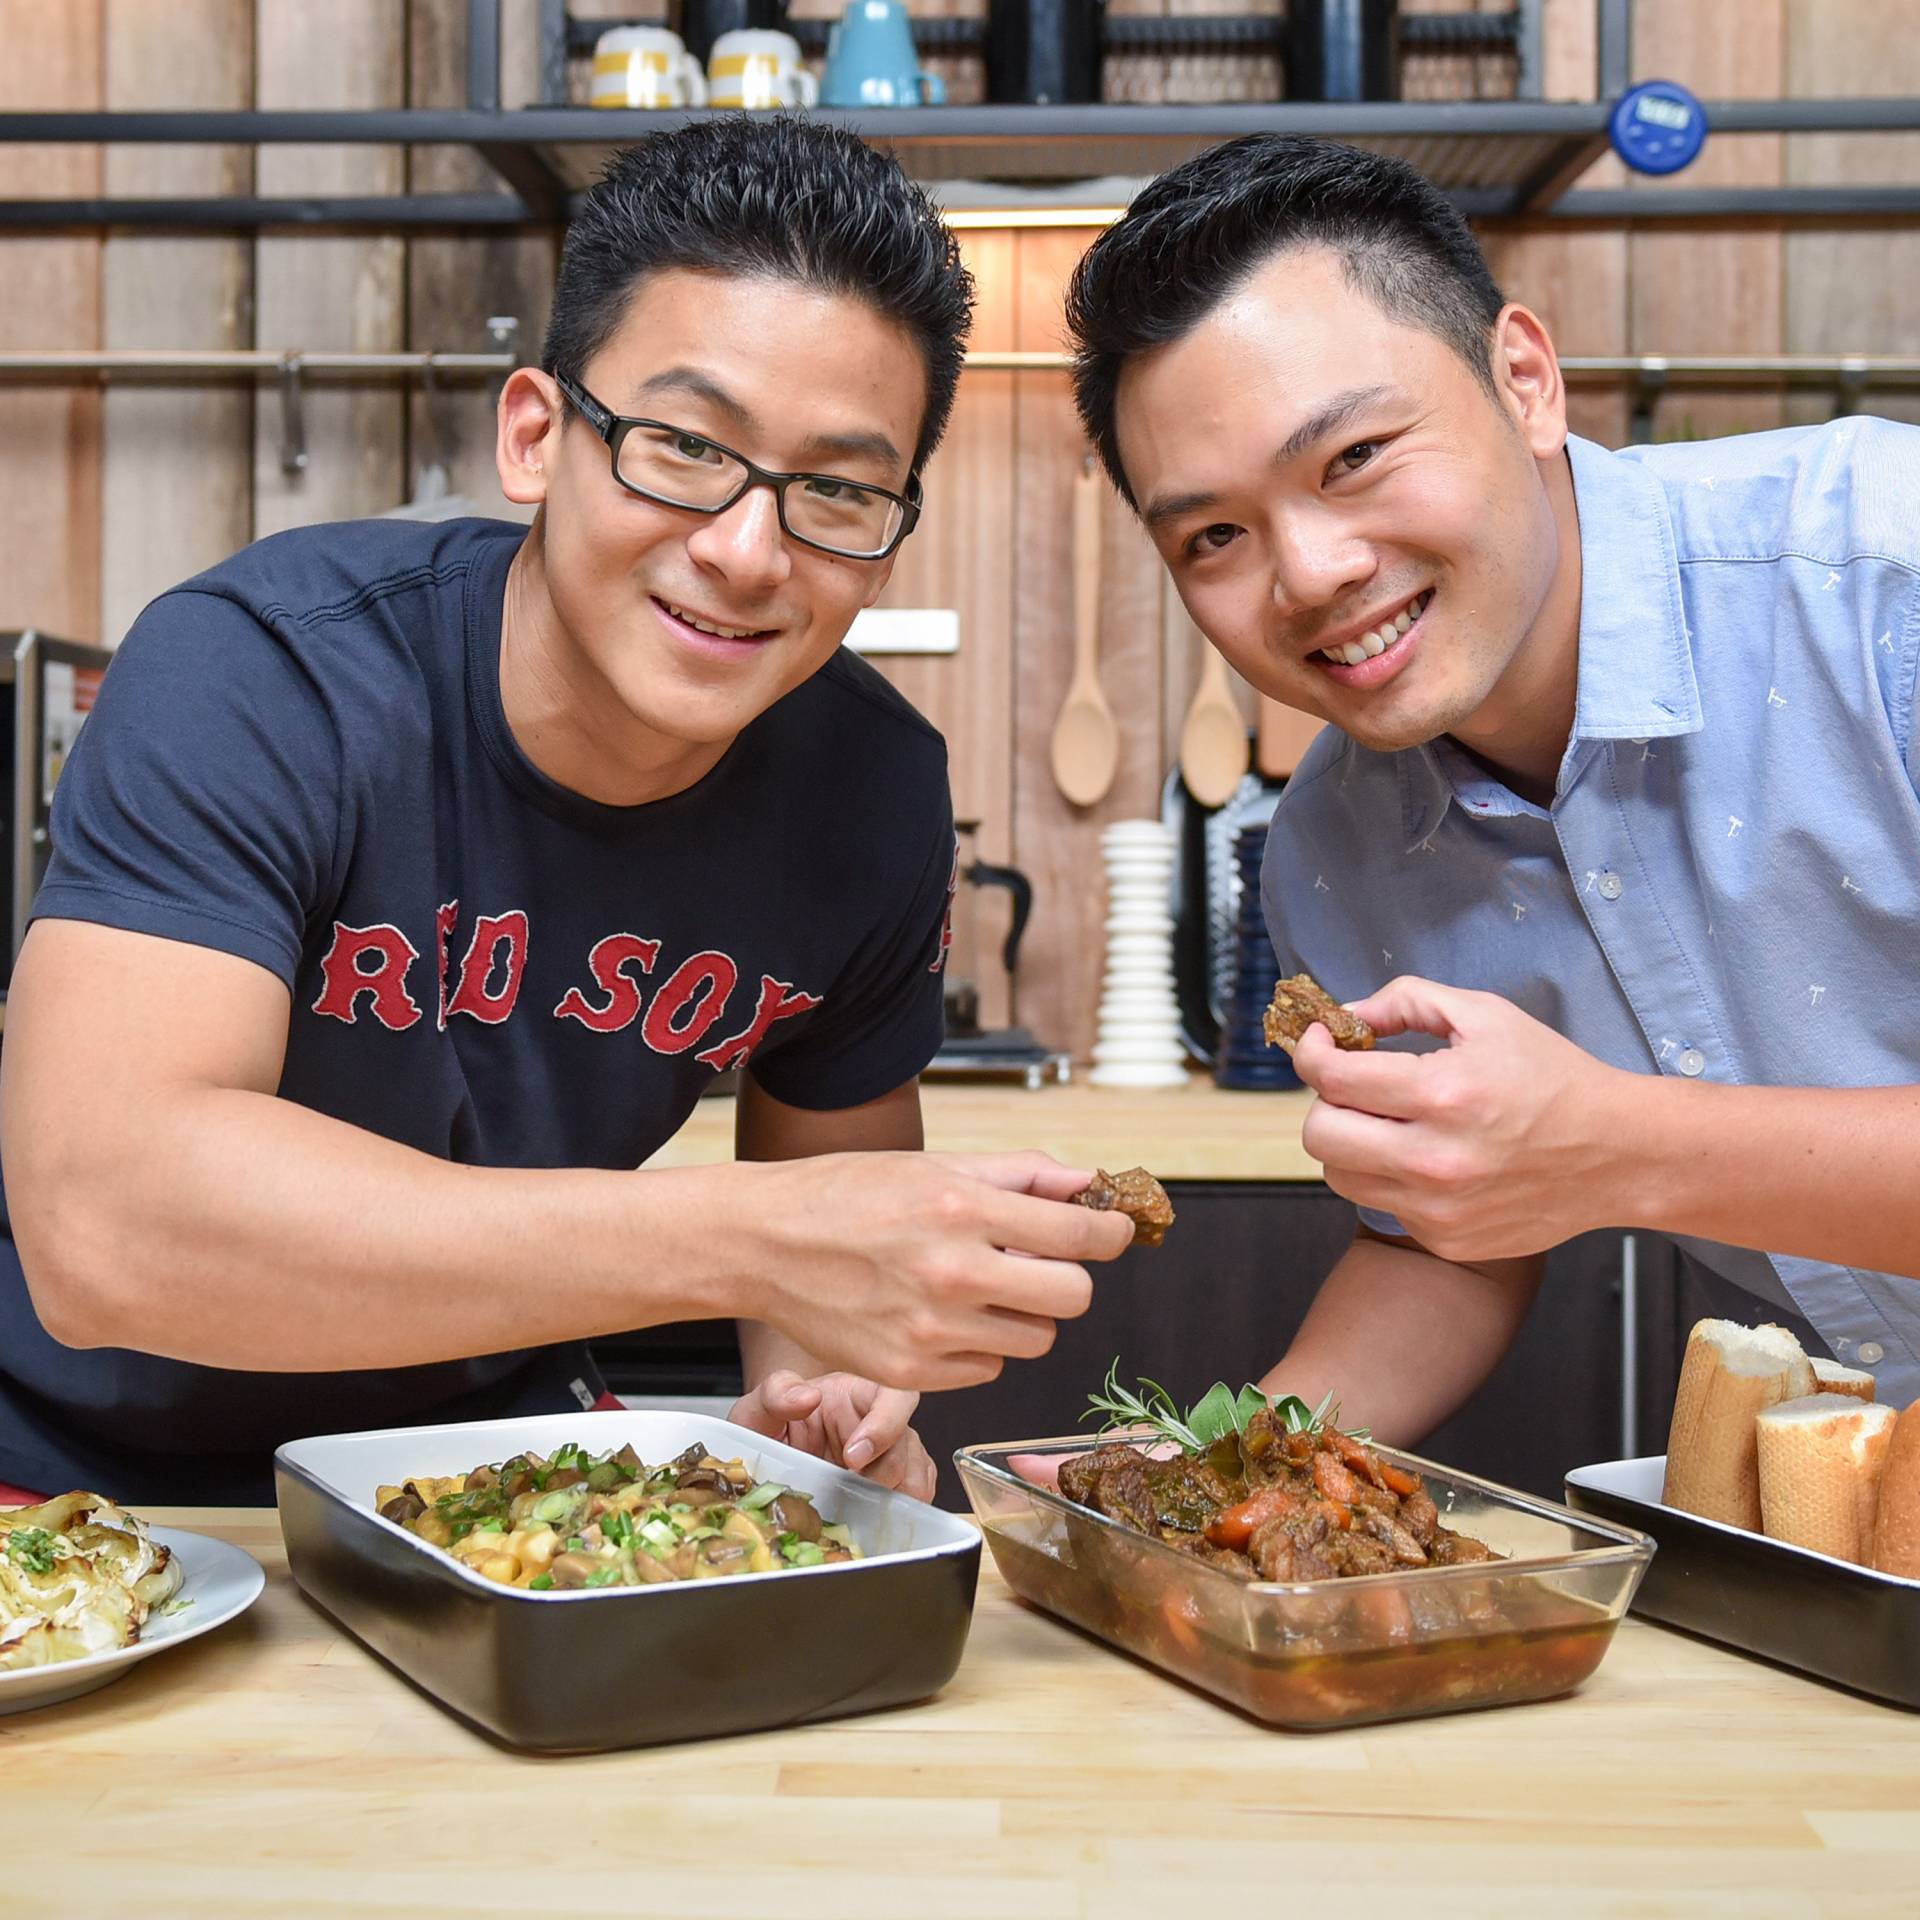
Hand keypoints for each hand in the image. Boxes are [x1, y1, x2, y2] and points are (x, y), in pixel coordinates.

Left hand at [728, 1368, 934, 1501]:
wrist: (767, 1465)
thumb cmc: (771, 1429)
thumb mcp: (760, 1408)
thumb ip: (776, 1394)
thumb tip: (807, 1397)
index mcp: (857, 1393)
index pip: (894, 1396)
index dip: (885, 1425)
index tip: (853, 1457)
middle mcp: (882, 1421)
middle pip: (908, 1444)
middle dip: (886, 1474)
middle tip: (855, 1494)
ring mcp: (891, 1454)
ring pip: (918, 1474)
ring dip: (896, 1497)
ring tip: (862, 1511)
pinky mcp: (893, 1484)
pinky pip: (916, 1496)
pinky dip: (901, 1512)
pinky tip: (872, 1518)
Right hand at [743, 1149, 1131, 1391]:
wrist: (763, 1242)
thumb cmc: (848, 1193)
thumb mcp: (936, 1165)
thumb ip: (1021, 1175)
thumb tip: (1090, 1183)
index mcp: (963, 1208)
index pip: (1081, 1235)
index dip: (1111, 1232)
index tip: (1114, 1232)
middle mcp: (952, 1272)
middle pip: (1074, 1297)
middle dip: (1067, 1277)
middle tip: (1036, 1261)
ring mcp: (931, 1331)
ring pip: (1035, 1339)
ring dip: (1021, 1314)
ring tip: (975, 1286)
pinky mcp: (909, 1372)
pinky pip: (987, 1367)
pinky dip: (977, 1344)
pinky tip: (938, 1314)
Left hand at [1292, 976, 1630, 1260]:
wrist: (1618, 1154)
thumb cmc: (1552, 1077)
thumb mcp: (1486, 1015)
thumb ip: (1407, 1001)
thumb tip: (1347, 1016)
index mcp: (1442, 1094)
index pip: (1331, 1077)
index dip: (1312, 1052)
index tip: (1320, 1042)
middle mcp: (1433, 1159)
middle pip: (1319, 1135)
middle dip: (1324, 1102)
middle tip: (1352, 1087)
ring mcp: (1438, 1209)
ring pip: (1339, 1176)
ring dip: (1350, 1143)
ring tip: (1388, 1122)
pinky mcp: (1447, 1240)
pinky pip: (1383, 1205)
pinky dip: (1392, 1178)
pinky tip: (1430, 1159)